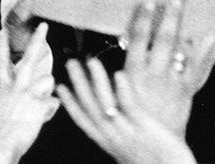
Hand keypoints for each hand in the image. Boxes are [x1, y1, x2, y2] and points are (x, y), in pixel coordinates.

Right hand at [0, 25, 58, 163]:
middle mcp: (16, 87)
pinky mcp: (38, 102)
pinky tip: (41, 116)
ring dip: (48, 90)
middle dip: (37, 39)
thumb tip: (18, 94)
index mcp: (5, 88)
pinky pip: (53, 101)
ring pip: (48, 78)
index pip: (2, 62)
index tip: (2, 32)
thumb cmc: (3, 132)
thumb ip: (16, 98)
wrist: (0, 146)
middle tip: (43, 25)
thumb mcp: (3, 111)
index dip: (2, 46)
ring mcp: (28, 93)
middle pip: (29, 57)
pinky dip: (50, 109)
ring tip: (37, 105)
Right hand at [56, 59, 195, 163]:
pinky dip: (123, 90)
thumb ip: (120, 132)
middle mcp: (112, 137)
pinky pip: (130, 107)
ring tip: (91, 61)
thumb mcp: (129, 147)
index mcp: (107, 142)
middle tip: (71, 63)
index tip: (60, 86)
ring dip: (97, 81)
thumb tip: (114, 115)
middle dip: (78, 84)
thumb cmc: (154, 161)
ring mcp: (126, 132)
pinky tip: (119, 74)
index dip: (70, 102)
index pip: (83, 120)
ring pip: (106, 103)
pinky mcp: (144, 128)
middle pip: (89, 107)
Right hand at [119, 0, 214, 136]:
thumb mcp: (125, 81)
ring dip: (191, 30)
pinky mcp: (187, 88)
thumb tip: (133, 31)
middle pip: (165, 39)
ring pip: (185, 50)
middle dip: (171, 17)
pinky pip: (200, 67)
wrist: (149, 137)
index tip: (149, 2)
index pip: (138, 39)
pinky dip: (208, 52)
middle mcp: (154, 74)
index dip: (144, 19)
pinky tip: (213, 38)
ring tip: (199, 12)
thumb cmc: (134, 107)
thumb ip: (133, 56)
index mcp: (133, 71)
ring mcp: (173, 81)